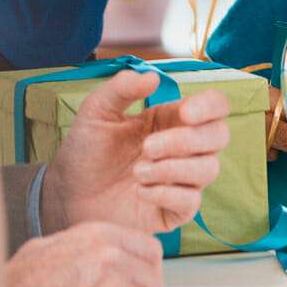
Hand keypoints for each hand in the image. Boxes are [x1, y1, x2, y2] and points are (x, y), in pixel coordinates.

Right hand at [1, 222, 162, 286]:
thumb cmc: (23, 276)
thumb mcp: (57, 242)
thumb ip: (88, 243)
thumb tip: (103, 249)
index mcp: (101, 235)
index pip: (152, 250)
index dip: (149, 268)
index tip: (142, 277)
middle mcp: (110, 256)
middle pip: (154, 280)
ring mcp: (109, 284)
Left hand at [41, 70, 231, 234]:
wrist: (67, 193)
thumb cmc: (86, 151)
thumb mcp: (97, 111)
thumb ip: (122, 88)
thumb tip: (153, 76)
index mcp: (174, 118)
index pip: (215, 106)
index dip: (210, 106)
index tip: (186, 113)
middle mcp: (186, 148)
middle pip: (219, 136)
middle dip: (186, 140)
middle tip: (147, 148)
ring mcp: (183, 180)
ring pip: (209, 169)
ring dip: (173, 168)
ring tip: (137, 172)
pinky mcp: (175, 210)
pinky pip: (191, 201)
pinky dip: (168, 194)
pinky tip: (140, 191)